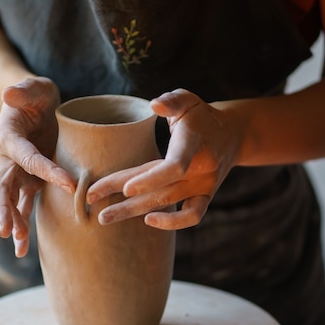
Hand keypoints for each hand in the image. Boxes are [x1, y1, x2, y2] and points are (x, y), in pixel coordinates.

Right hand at [0, 77, 75, 256]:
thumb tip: (8, 93)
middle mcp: (6, 159)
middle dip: (3, 209)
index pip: (26, 156)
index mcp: (6, 136)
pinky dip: (22, 226)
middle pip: (0, 187)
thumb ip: (23, 89)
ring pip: (9, 202)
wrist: (37, 107)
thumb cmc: (36, 96)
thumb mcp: (33, 87)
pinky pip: (22, 206)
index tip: (69, 184)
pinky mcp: (26, 182)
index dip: (46, 170)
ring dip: (13, 222)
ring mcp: (15, 174)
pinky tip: (22, 249)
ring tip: (18, 246)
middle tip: (7, 230)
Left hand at [86, 89, 241, 229]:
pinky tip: (147, 220)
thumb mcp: (188, 100)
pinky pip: (192, 216)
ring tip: (104, 217)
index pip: (174, 166)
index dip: (150, 179)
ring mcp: (203, 186)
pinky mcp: (205, 197)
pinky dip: (172, 223)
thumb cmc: (200, 116)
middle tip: (91, 200)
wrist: (232, 134)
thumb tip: (155, 104)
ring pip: (167, 204)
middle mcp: (201, 169)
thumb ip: (172, 101)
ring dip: (133, 211)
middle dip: (124, 198)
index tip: (125, 189)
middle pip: (161, 189)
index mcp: (194, 144)